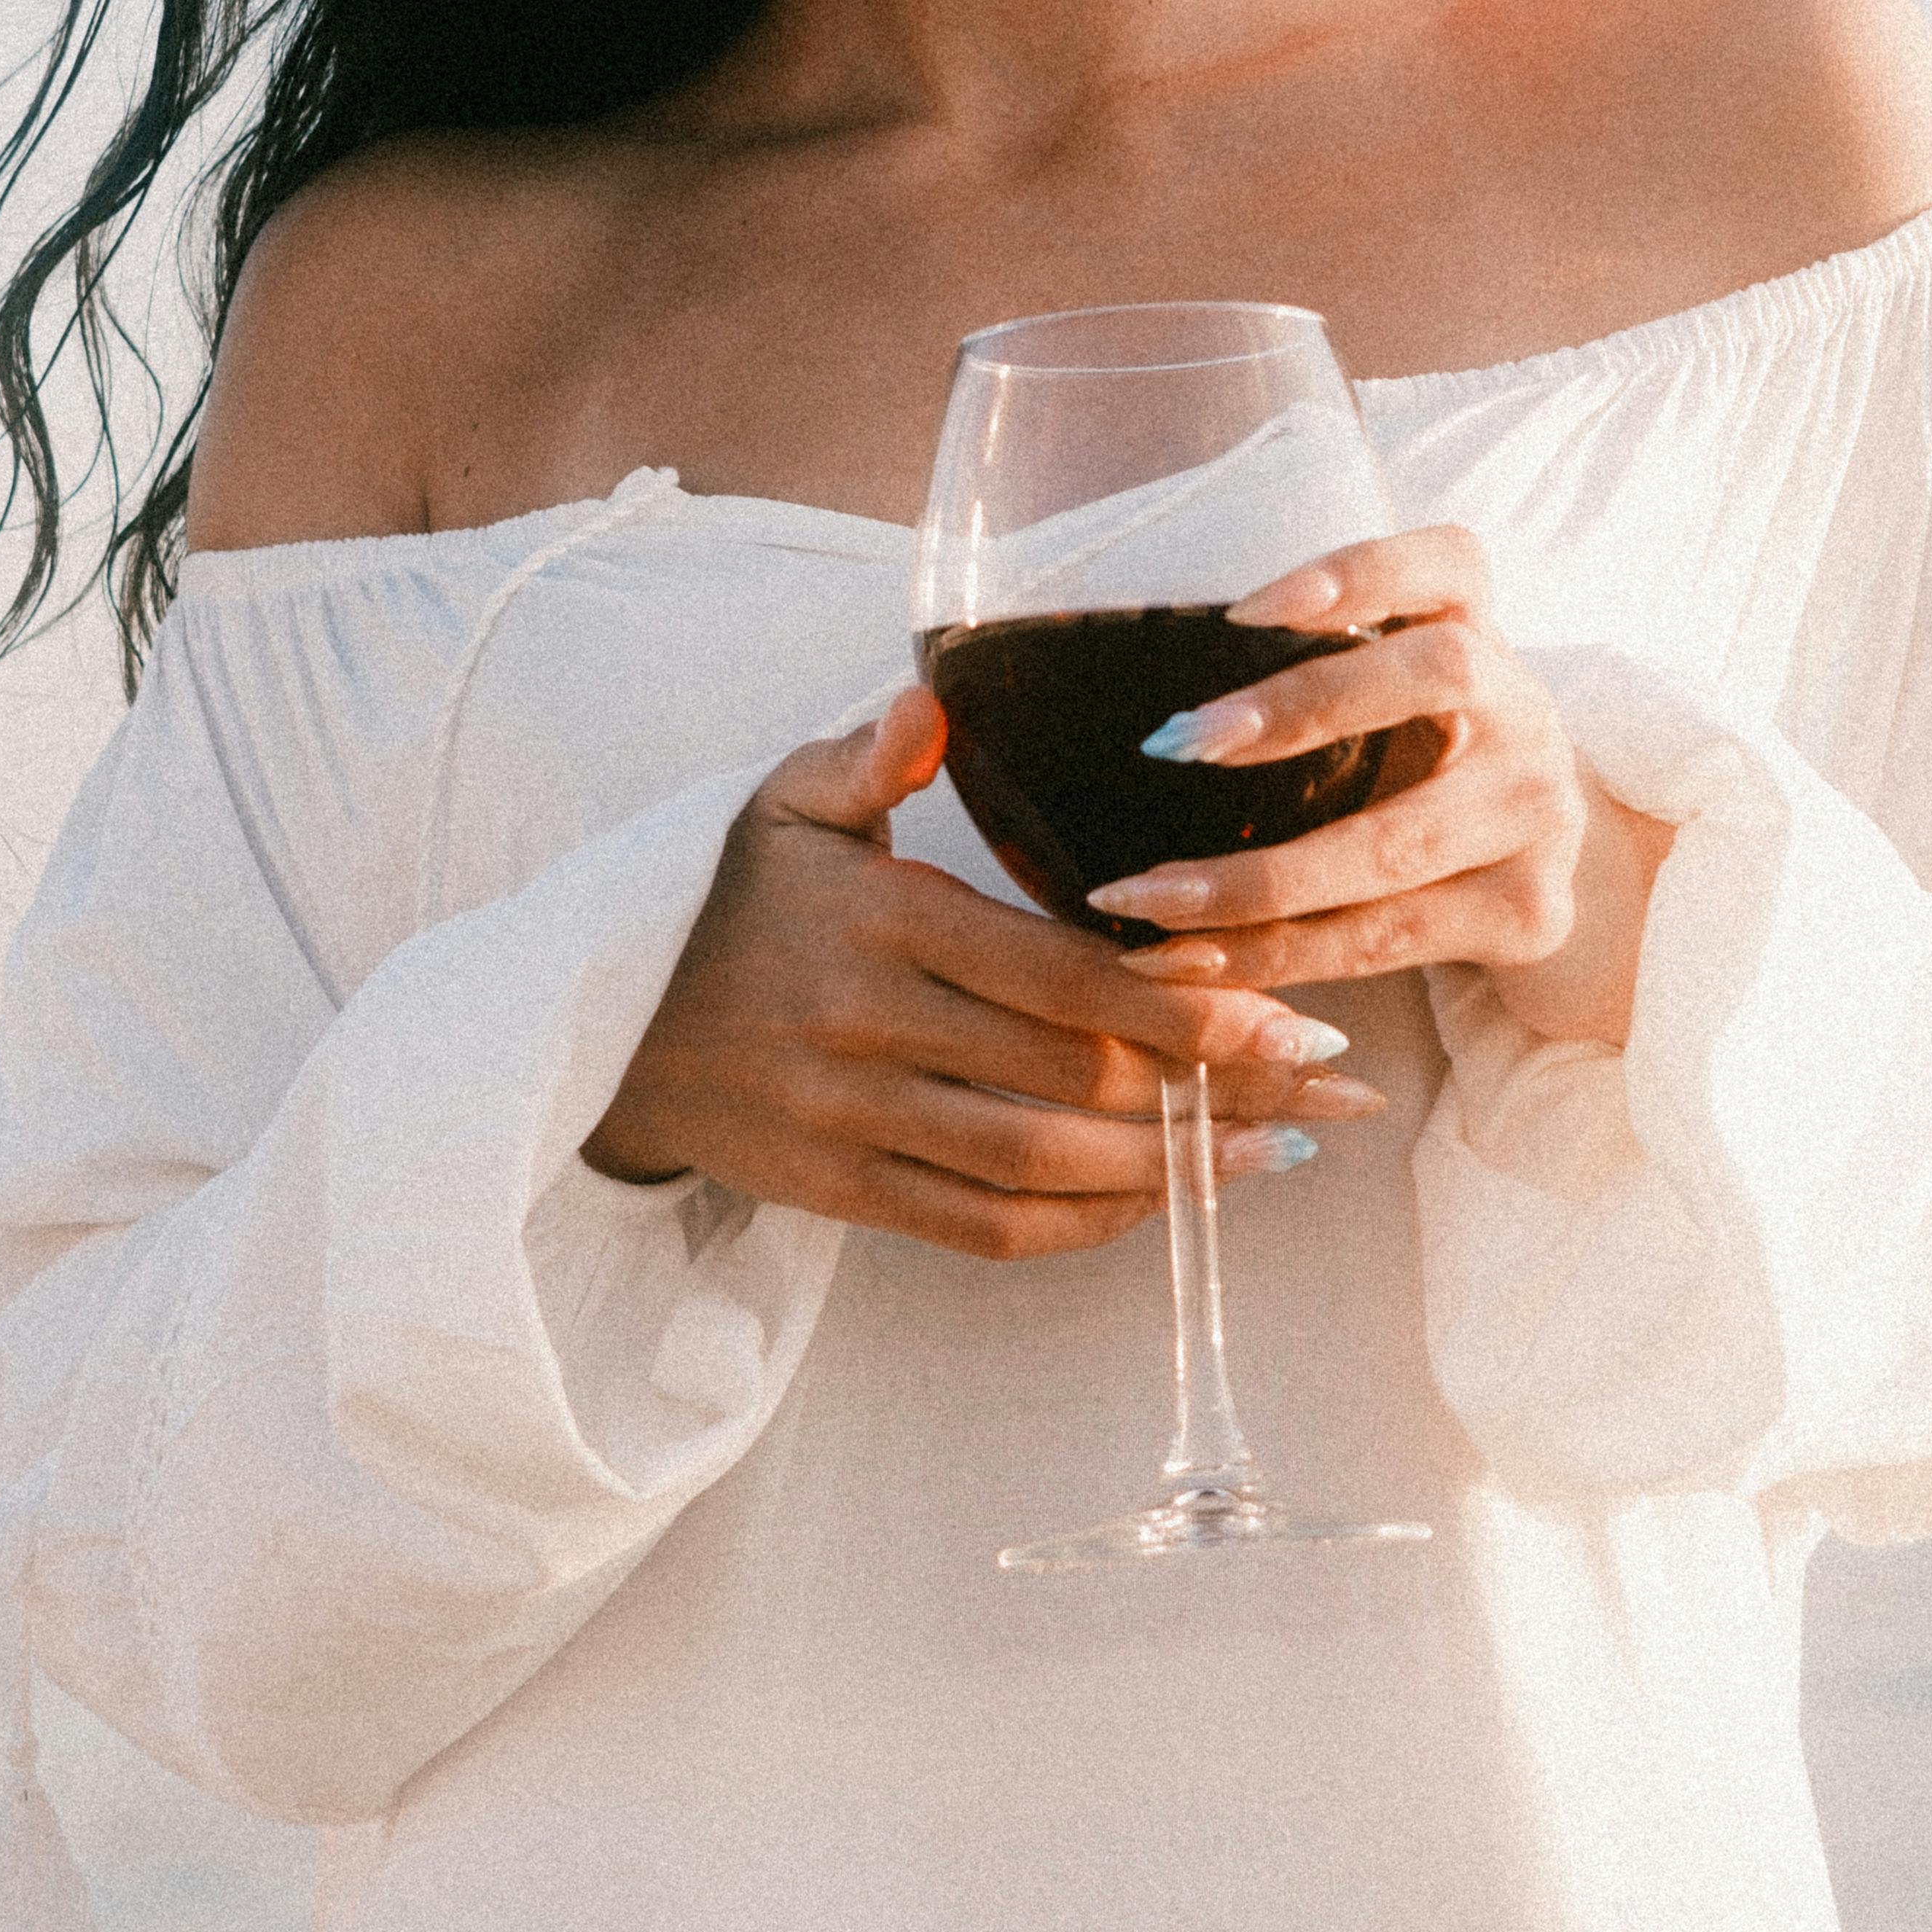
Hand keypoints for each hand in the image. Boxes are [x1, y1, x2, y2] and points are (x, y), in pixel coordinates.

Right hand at [582, 697, 1384, 1259]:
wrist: (600, 1032)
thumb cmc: (728, 901)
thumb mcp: (781, 805)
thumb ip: (865, 756)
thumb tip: (930, 702)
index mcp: (878, 922)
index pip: (1059, 975)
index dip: (1181, 1003)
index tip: (1287, 1007)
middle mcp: (867, 1029)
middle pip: (1073, 1075)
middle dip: (1216, 1085)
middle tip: (1330, 1084)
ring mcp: (851, 1122)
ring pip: (1040, 1164)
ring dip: (1173, 1168)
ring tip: (1281, 1152)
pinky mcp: (838, 1193)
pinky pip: (982, 1229)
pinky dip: (1084, 1225)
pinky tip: (1164, 1201)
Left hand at [1082, 529, 1669, 1051]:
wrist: (1547, 876)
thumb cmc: (1423, 770)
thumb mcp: (1397, 706)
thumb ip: (1314, 682)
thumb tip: (1144, 703)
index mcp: (1484, 636)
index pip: (1450, 564)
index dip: (1359, 572)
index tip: (1247, 607)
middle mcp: (1528, 712)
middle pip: (1435, 676)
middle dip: (1300, 709)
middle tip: (1178, 741)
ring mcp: (1539, 816)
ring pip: (1392, 846)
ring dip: (1252, 881)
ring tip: (1140, 898)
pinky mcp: (1528, 914)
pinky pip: (1384, 940)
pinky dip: (1276, 955)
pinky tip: (1188, 961)